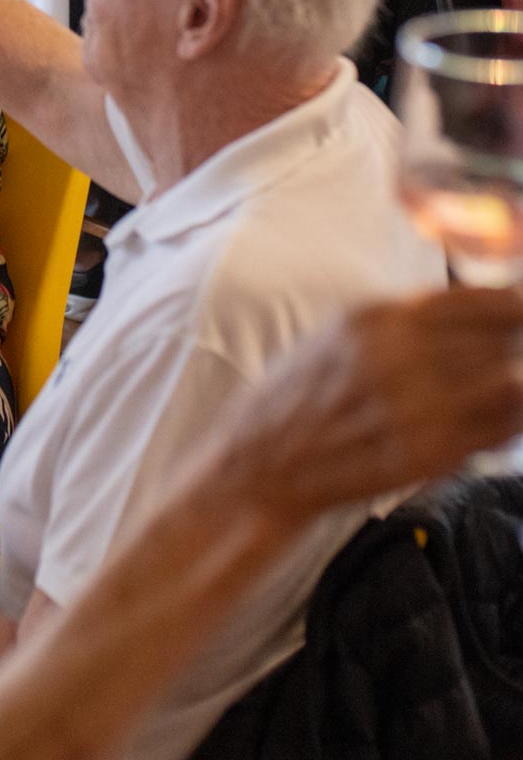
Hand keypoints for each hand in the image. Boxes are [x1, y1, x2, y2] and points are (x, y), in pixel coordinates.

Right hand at [225, 287, 522, 523]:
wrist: (262, 460)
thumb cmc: (304, 394)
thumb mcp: (343, 331)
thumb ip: (406, 318)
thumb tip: (479, 304)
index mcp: (376, 318)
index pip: (473, 299)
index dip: (513, 301)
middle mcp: (395, 356)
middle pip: (498, 339)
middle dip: (516, 343)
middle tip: (517, 348)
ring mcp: (413, 407)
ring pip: (508, 383)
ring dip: (516, 382)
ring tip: (511, 384)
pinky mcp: (426, 456)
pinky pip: (496, 432)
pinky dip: (509, 423)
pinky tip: (500, 420)